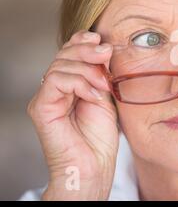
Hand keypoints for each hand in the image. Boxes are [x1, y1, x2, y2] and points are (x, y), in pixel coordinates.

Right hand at [27, 30, 117, 199]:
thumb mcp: (106, 96)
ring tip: (104, 85)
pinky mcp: (41, 108)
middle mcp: (55, 88)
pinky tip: (94, 95)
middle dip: (87, 49)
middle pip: (64, 54)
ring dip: (87, 70)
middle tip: (107, 54)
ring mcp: (46, 97)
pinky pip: (55, 81)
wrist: (94, 166)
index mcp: (71, 83)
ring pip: (60, 65)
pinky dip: (79, 83)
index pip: (70, 51)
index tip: (102, 40)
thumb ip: (102, 74)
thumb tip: (105, 47)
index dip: (83, 40)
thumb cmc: (100, 136)